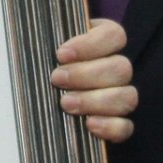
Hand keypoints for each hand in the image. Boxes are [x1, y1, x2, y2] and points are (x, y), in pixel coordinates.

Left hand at [52, 13, 135, 143]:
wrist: (36, 100)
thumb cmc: (42, 66)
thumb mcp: (43, 48)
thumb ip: (47, 43)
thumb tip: (42, 43)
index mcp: (104, 42)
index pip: (114, 36)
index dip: (91, 44)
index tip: (61, 54)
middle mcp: (117, 68)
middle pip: (121, 68)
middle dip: (86, 75)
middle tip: (57, 78)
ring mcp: (121, 97)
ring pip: (127, 97)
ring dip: (95, 100)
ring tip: (66, 103)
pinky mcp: (119, 125)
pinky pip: (126, 127)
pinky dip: (110, 126)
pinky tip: (89, 124)